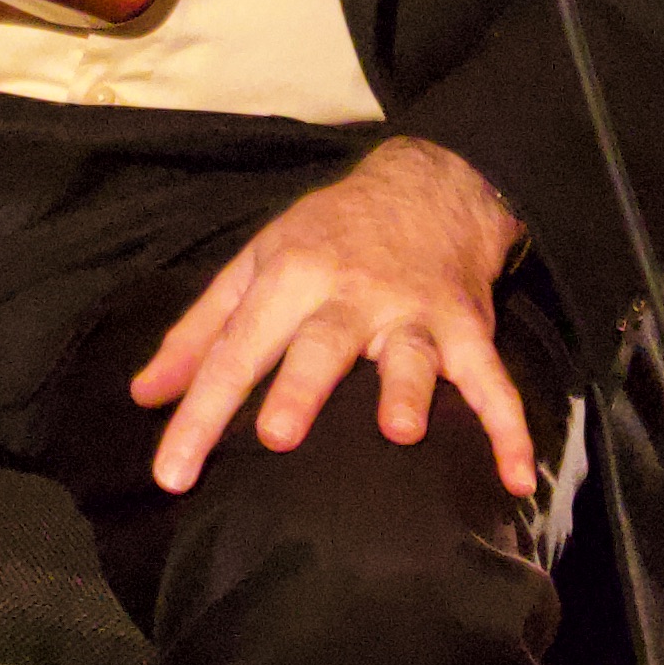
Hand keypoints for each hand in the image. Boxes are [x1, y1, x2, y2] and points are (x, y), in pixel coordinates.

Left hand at [127, 136, 541, 498]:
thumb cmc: (327, 236)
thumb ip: (200, 334)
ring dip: (405, 391)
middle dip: (301, 388)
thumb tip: (145, 394)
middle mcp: (350, 295)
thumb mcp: (255, 265)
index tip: (171, 474)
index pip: (234, 352)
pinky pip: (492, 383)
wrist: (429, 187)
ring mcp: (413, 313)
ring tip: (401, 432)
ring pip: (409, 355)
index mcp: (290, 277)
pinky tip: (518, 477)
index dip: (199, 413)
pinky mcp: (466, 330)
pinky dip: (510, 428)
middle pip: (321, 345)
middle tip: (278, 436)